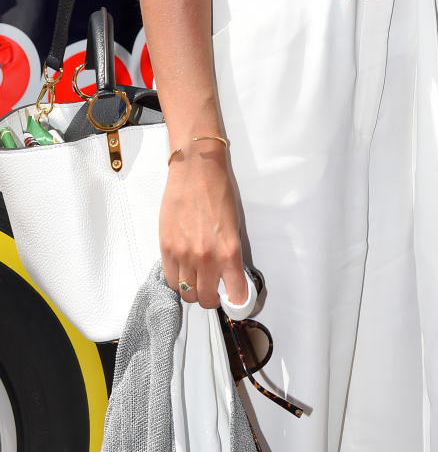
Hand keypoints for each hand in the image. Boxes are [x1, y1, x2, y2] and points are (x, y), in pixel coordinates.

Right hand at [160, 146, 246, 307]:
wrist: (196, 169)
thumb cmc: (219, 190)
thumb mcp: (235, 224)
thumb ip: (230, 253)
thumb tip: (229, 275)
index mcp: (229, 251)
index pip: (235, 295)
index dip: (236, 301)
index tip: (236, 300)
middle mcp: (207, 258)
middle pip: (206, 299)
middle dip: (212, 298)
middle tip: (214, 288)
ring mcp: (184, 255)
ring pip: (187, 293)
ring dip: (193, 290)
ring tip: (198, 278)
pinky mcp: (166, 249)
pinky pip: (171, 280)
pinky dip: (178, 281)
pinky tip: (183, 270)